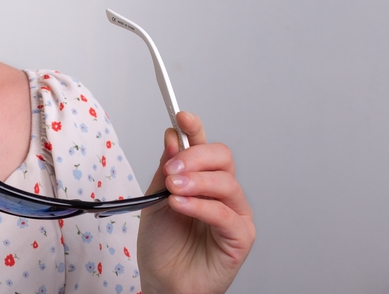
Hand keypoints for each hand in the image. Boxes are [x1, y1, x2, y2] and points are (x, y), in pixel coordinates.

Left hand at [136, 111, 254, 293]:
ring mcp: (234, 214)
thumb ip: (165, 167)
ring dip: (196, 181)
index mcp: (201, 179)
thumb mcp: (155, 197)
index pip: (205, 146)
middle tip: (171, 168)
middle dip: (195, 156)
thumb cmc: (162, 244)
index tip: (181, 116)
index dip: (195, 128)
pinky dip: (202, 206)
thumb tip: (173, 135)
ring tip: (173, 189)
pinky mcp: (240, 237)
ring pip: (226, 182)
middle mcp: (221, 193)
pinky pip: (226, 214)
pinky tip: (181, 205)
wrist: (162, 280)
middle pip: (222, 157)